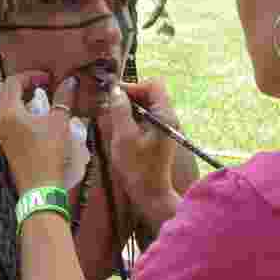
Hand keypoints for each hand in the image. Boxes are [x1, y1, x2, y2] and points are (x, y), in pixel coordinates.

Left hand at [0, 71, 75, 193]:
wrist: (40, 187)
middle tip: (42, 85)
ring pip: (5, 105)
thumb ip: (63, 99)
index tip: (48, 79)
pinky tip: (37, 117)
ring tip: (42, 101)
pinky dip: (20, 111)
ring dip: (21, 98)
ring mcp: (0, 133)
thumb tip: (70, 80)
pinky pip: (8, 118)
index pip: (13, 82)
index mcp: (9, 112)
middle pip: (4, 91)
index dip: (31, 75)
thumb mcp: (59, 123)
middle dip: (22, 84)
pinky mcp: (5, 142)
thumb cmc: (50, 153)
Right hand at [99, 80, 177, 220]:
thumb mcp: (124, 136)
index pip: (154, 85)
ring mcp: (165, 128)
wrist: (150, 194)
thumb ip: (120, 110)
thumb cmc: (137, 167)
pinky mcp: (159, 137)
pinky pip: (146, 119)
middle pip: (150, 95)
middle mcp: (169, 118)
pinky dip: (133, 119)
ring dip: (130, 109)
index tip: (116, 95)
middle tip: (111, 106)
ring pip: (147, 107)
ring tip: (113, 118)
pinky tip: (121, 129)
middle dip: (130, 97)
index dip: (134, 86)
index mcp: (165, 115)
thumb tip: (115, 90)